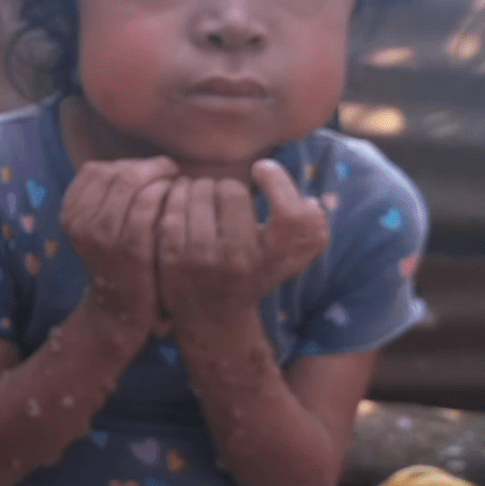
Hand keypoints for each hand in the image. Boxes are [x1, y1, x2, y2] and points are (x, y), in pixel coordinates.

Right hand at [61, 157, 177, 330]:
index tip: (148, 170)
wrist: (121, 309)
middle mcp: (80, 222)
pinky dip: (166, 194)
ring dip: (160, 176)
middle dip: (148, 166)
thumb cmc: (119, 261)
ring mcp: (102, 236)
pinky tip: (178, 199)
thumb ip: (106, 198)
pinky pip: (147, 205)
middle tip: (170, 170)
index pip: (95, 171)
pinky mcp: (129, 248)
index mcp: (70, 213)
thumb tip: (135, 164)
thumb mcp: (100, 228)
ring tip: (176, 182)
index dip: (125, 164)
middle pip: (115, 173)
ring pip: (131, 183)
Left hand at [157, 160, 328, 327]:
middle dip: (226, 184)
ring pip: (200, 192)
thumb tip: (311, 201)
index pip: (289, 214)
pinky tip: (180, 198)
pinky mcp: (172, 256)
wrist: (210, 316)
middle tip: (222, 193)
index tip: (262, 169)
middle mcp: (240, 260)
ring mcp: (203, 259)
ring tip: (201, 194)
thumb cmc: (253, 276)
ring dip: (199, 185)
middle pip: (233, 190)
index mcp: (273, 258)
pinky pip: (173, 206)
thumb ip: (312, 232)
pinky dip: (176, 194)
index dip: (278, 182)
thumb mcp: (289, 260)